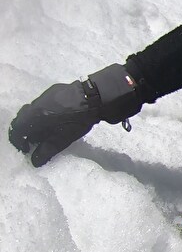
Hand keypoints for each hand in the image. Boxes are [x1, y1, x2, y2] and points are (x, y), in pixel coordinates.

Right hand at [9, 63, 140, 166]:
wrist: (94, 97)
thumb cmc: (77, 120)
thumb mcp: (62, 139)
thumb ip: (47, 150)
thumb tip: (35, 161)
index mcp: (34, 116)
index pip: (17, 129)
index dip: (18, 140)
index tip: (26, 148)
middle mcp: (35, 104)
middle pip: (23, 119)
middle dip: (26, 132)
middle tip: (34, 141)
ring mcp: (45, 95)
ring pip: (33, 110)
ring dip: (35, 122)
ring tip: (46, 131)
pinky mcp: (54, 90)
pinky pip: (43, 104)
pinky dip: (44, 113)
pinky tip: (56, 119)